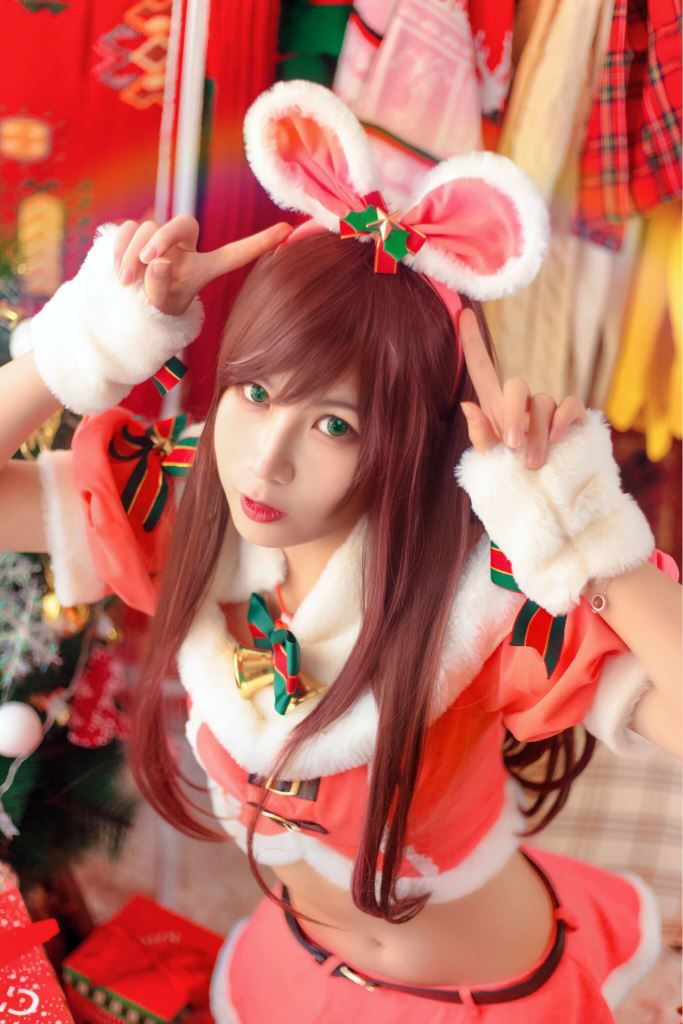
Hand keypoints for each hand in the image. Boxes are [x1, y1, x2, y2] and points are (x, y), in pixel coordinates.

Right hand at [113, 215, 293, 316]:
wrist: (129, 305)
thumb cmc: (156, 308)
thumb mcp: (161, 304)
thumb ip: (162, 287)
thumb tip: (160, 263)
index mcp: (204, 266)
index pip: (235, 252)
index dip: (261, 243)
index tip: (288, 231)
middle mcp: (186, 246)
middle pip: (181, 223)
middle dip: (161, 239)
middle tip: (148, 261)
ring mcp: (161, 237)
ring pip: (147, 227)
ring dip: (133, 253)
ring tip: (126, 280)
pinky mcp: (137, 232)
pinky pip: (128, 227)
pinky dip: (120, 248)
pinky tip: (117, 270)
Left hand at [457, 308, 586, 468]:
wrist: (543, 503)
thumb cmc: (511, 481)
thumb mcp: (491, 463)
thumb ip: (481, 436)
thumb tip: (468, 405)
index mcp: (495, 409)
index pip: (482, 370)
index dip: (473, 343)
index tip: (462, 314)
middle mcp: (522, 404)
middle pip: (516, 385)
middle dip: (513, 415)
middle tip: (512, 446)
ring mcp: (548, 410)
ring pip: (543, 402)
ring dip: (537, 433)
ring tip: (532, 463)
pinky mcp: (571, 419)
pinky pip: (570, 405)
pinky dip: (563, 419)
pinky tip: (558, 437)